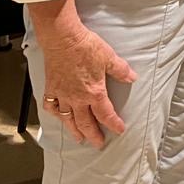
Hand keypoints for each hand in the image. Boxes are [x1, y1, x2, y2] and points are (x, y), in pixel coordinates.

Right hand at [31, 10, 136, 147]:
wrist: (62, 39)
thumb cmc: (85, 47)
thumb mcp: (109, 57)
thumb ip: (121, 70)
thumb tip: (132, 78)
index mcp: (94, 92)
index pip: (105, 113)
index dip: (113, 124)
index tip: (119, 130)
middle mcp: (77, 98)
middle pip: (86, 122)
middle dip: (93, 134)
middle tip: (98, 143)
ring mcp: (62, 95)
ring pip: (68, 119)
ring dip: (75, 130)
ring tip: (79, 138)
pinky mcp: (51, 89)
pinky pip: (51, 107)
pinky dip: (55, 114)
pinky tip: (59, 116)